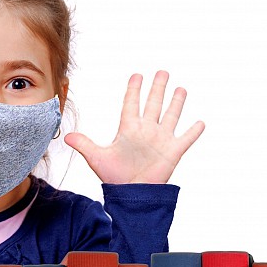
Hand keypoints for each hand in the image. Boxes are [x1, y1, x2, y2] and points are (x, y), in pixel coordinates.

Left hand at [64, 71, 203, 183]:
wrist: (131, 194)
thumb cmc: (114, 177)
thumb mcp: (97, 158)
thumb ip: (85, 144)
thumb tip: (66, 136)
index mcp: (128, 129)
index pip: (131, 104)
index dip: (134, 89)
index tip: (137, 75)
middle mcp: (146, 131)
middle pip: (153, 104)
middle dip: (158, 88)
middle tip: (162, 72)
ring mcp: (161, 140)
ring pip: (170, 116)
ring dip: (176, 103)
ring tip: (181, 89)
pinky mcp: (173, 152)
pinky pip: (186, 138)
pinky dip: (194, 131)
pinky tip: (200, 122)